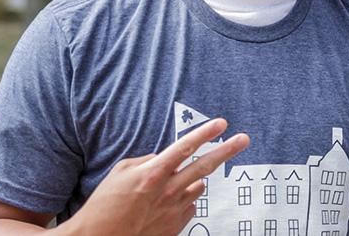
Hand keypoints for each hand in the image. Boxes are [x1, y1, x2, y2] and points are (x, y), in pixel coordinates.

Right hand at [65, 118, 248, 235]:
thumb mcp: (120, 172)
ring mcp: (173, 210)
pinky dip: (184, 200)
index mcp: (153, 174)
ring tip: (170, 187)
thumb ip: (147, 161)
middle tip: (244, 139)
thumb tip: (164, 158)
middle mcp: (167, 191)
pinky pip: (190, 206)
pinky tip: (166, 204)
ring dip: (192, 181)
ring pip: (197, 187)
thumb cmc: (104, 205)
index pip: (185, 147)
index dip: (205, 133)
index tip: (222, 123)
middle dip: (227, 150)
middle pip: (205, 166)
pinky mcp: (175, 226)